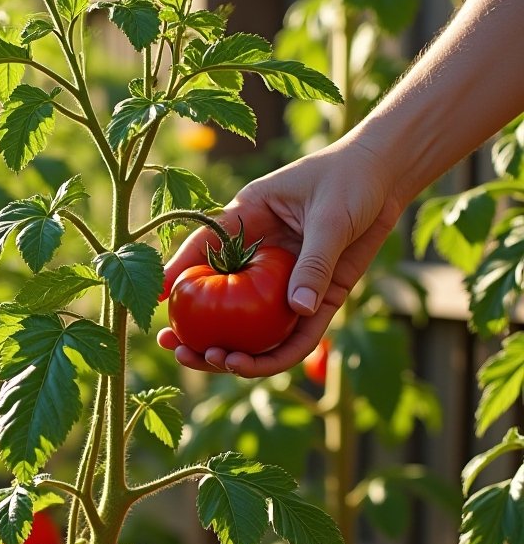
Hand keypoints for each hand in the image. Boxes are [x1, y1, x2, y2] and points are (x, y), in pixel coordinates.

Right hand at [157, 136, 404, 375]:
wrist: (387, 177)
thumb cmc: (350, 179)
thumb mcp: (330, 216)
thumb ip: (314, 261)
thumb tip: (299, 310)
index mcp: (247, 220)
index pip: (203, 250)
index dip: (177, 275)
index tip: (156, 302)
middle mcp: (260, 257)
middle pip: (221, 300)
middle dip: (198, 330)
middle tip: (182, 352)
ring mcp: (285, 281)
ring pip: (253, 327)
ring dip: (233, 351)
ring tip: (216, 363)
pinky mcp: (316, 298)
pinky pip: (294, 334)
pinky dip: (278, 354)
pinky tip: (256, 366)